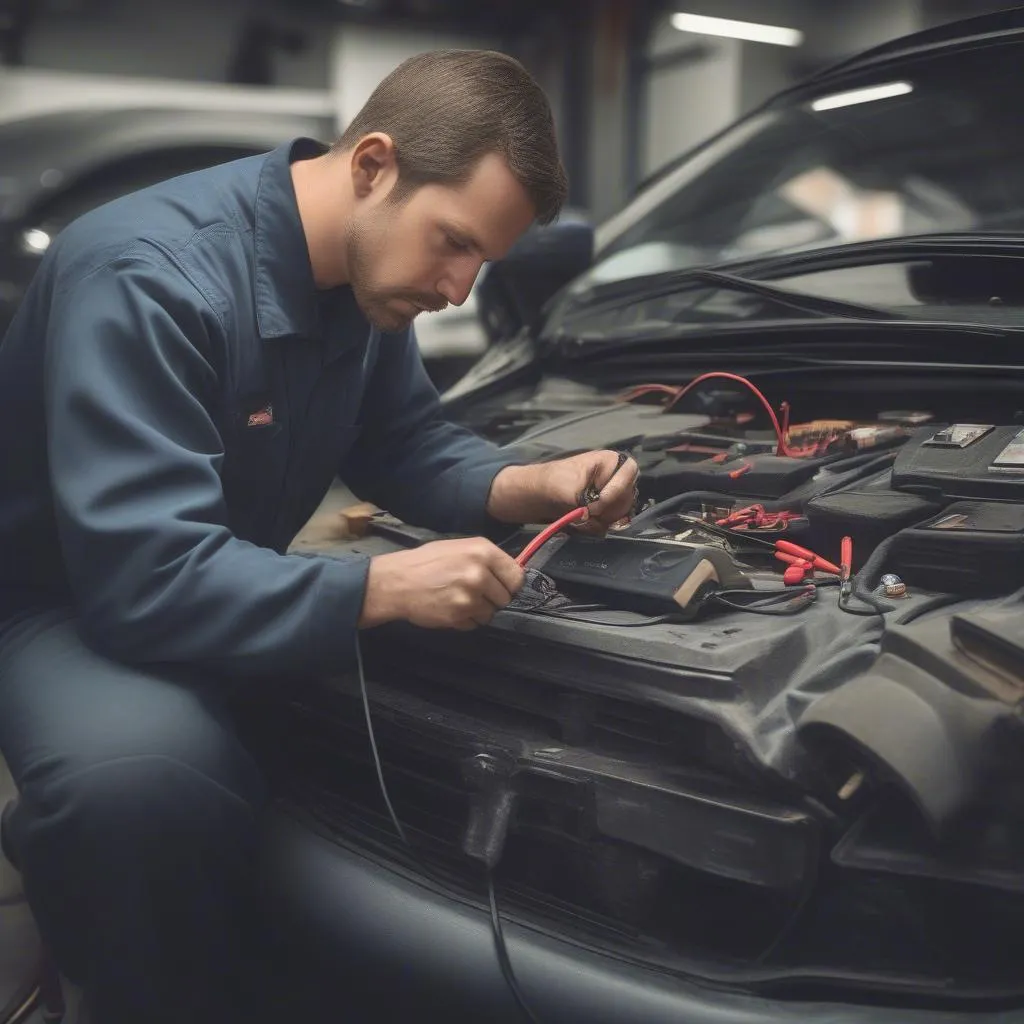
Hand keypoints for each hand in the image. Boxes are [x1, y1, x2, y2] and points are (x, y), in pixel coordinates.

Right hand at [359, 537, 525, 630]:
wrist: (397, 582)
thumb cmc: (427, 561)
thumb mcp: (459, 547)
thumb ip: (487, 559)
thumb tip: (510, 573)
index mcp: (483, 551)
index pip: (517, 576)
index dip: (509, 584)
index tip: (500, 586)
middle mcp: (480, 573)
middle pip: (505, 598)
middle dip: (492, 598)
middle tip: (473, 593)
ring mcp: (470, 596)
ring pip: (491, 613)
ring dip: (478, 610)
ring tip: (458, 600)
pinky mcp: (459, 616)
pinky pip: (474, 624)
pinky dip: (465, 620)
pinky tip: (450, 608)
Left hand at [486, 450, 638, 531]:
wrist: (537, 494)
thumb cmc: (551, 481)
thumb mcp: (566, 487)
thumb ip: (583, 501)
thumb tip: (591, 516)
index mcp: (610, 462)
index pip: (627, 475)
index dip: (614, 492)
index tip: (596, 505)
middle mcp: (616, 479)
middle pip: (626, 500)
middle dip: (605, 510)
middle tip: (586, 513)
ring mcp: (613, 497)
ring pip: (619, 516)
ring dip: (599, 522)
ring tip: (579, 518)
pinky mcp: (606, 513)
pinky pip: (610, 525)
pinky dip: (595, 528)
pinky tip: (581, 524)